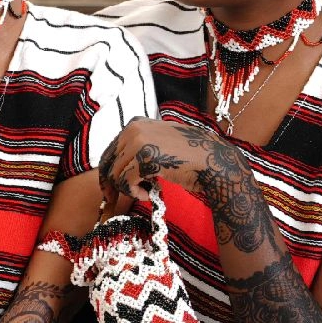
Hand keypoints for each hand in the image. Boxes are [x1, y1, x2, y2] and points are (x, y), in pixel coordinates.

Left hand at [95, 118, 232, 208]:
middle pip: (107, 162)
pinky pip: (125, 183)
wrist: (214, 161)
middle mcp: (134, 129)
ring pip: (114, 174)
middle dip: (112, 183)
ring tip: (146, 192)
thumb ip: (140, 147)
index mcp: (136, 123)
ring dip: (128, 189)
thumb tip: (118, 166)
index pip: (110, 150)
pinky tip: (149, 195)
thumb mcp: (160, 143)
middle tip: (118, 198)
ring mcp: (138, 143)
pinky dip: (135, 193)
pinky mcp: (144, 160)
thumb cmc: (190, 156)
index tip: (113, 188)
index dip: (109, 171)